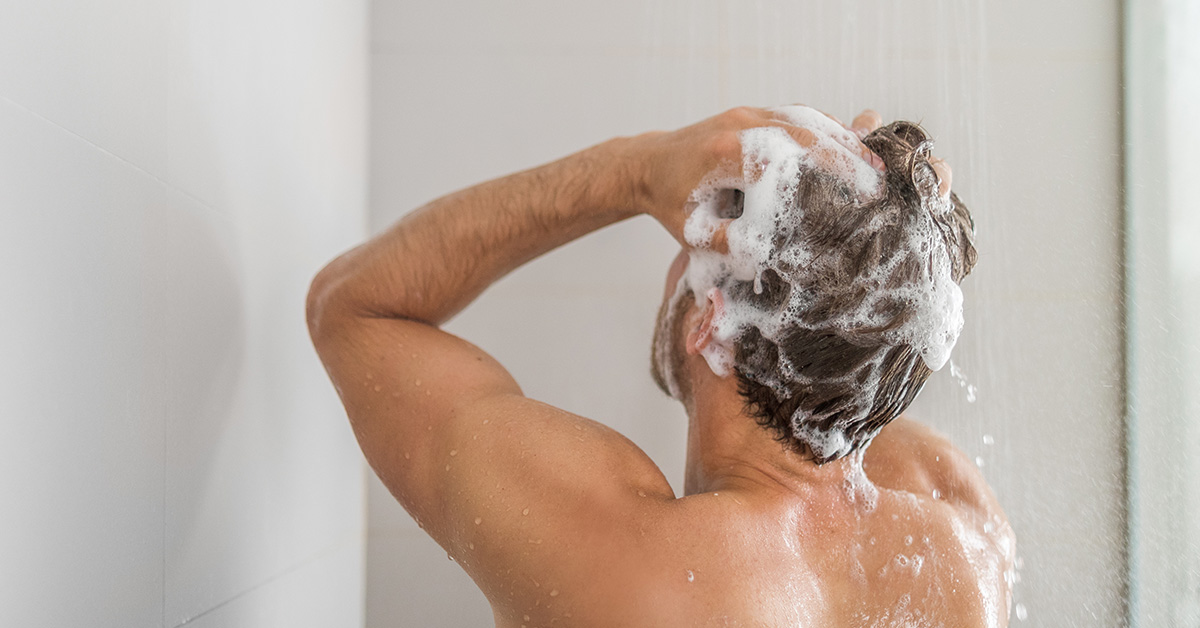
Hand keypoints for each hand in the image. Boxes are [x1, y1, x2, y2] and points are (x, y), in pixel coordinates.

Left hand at [627, 106, 888, 246]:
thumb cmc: (672, 205)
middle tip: (880, 179)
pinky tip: (850, 145)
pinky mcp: (754, 112)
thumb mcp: (694, 234)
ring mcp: (749, 113)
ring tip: (873, 164)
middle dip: (846, 155)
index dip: (828, 173)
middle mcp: (741, 125)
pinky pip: (797, 114)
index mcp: (726, 154)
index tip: (860, 193)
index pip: (789, 160)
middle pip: (807, 133)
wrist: (646, 166)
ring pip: (807, 118)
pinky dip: (826, 128)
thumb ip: (730, 245)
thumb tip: (768, 259)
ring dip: (842, 139)